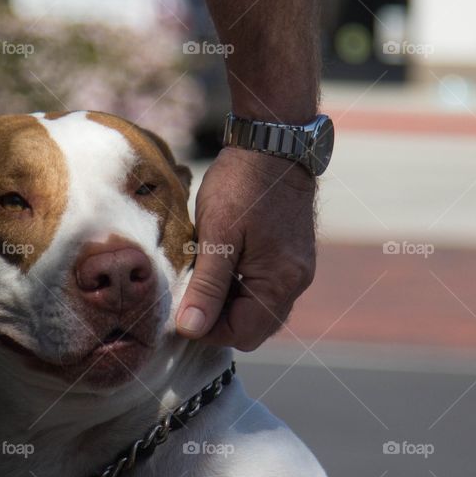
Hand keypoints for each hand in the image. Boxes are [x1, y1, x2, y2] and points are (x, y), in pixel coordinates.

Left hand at [176, 147, 316, 350]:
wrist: (272, 143)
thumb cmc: (242, 183)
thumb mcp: (216, 235)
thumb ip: (206, 286)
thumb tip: (190, 329)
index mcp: (281, 281)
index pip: (243, 333)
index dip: (207, 329)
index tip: (179, 309)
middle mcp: (295, 282)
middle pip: (253, 327)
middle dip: (218, 319)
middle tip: (188, 293)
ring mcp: (296, 270)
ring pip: (258, 309)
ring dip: (227, 303)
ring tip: (201, 276)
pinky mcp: (290, 257)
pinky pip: (263, 289)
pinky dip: (239, 287)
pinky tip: (218, 264)